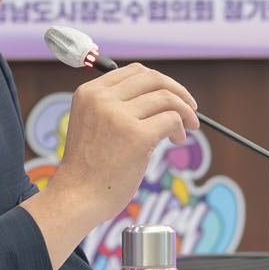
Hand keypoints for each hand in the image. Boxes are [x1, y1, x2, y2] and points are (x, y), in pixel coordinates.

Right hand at [23, 62, 197, 267]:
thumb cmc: (89, 168)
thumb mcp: (93, 124)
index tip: (172, 94)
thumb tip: (160, 98)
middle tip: (191, 108)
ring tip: (188, 127)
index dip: (159, 81)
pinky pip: (171, 119)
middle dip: (178, 92)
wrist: (77, 197)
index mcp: (90, 93)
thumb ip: (117, 107)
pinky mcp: (136, 136)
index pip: (134, 72)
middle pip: (154, 79)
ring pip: (167, 98)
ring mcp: (119, 116)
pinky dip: (180, 128)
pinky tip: (176, 140)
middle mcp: (102, 99)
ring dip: (184, 112)